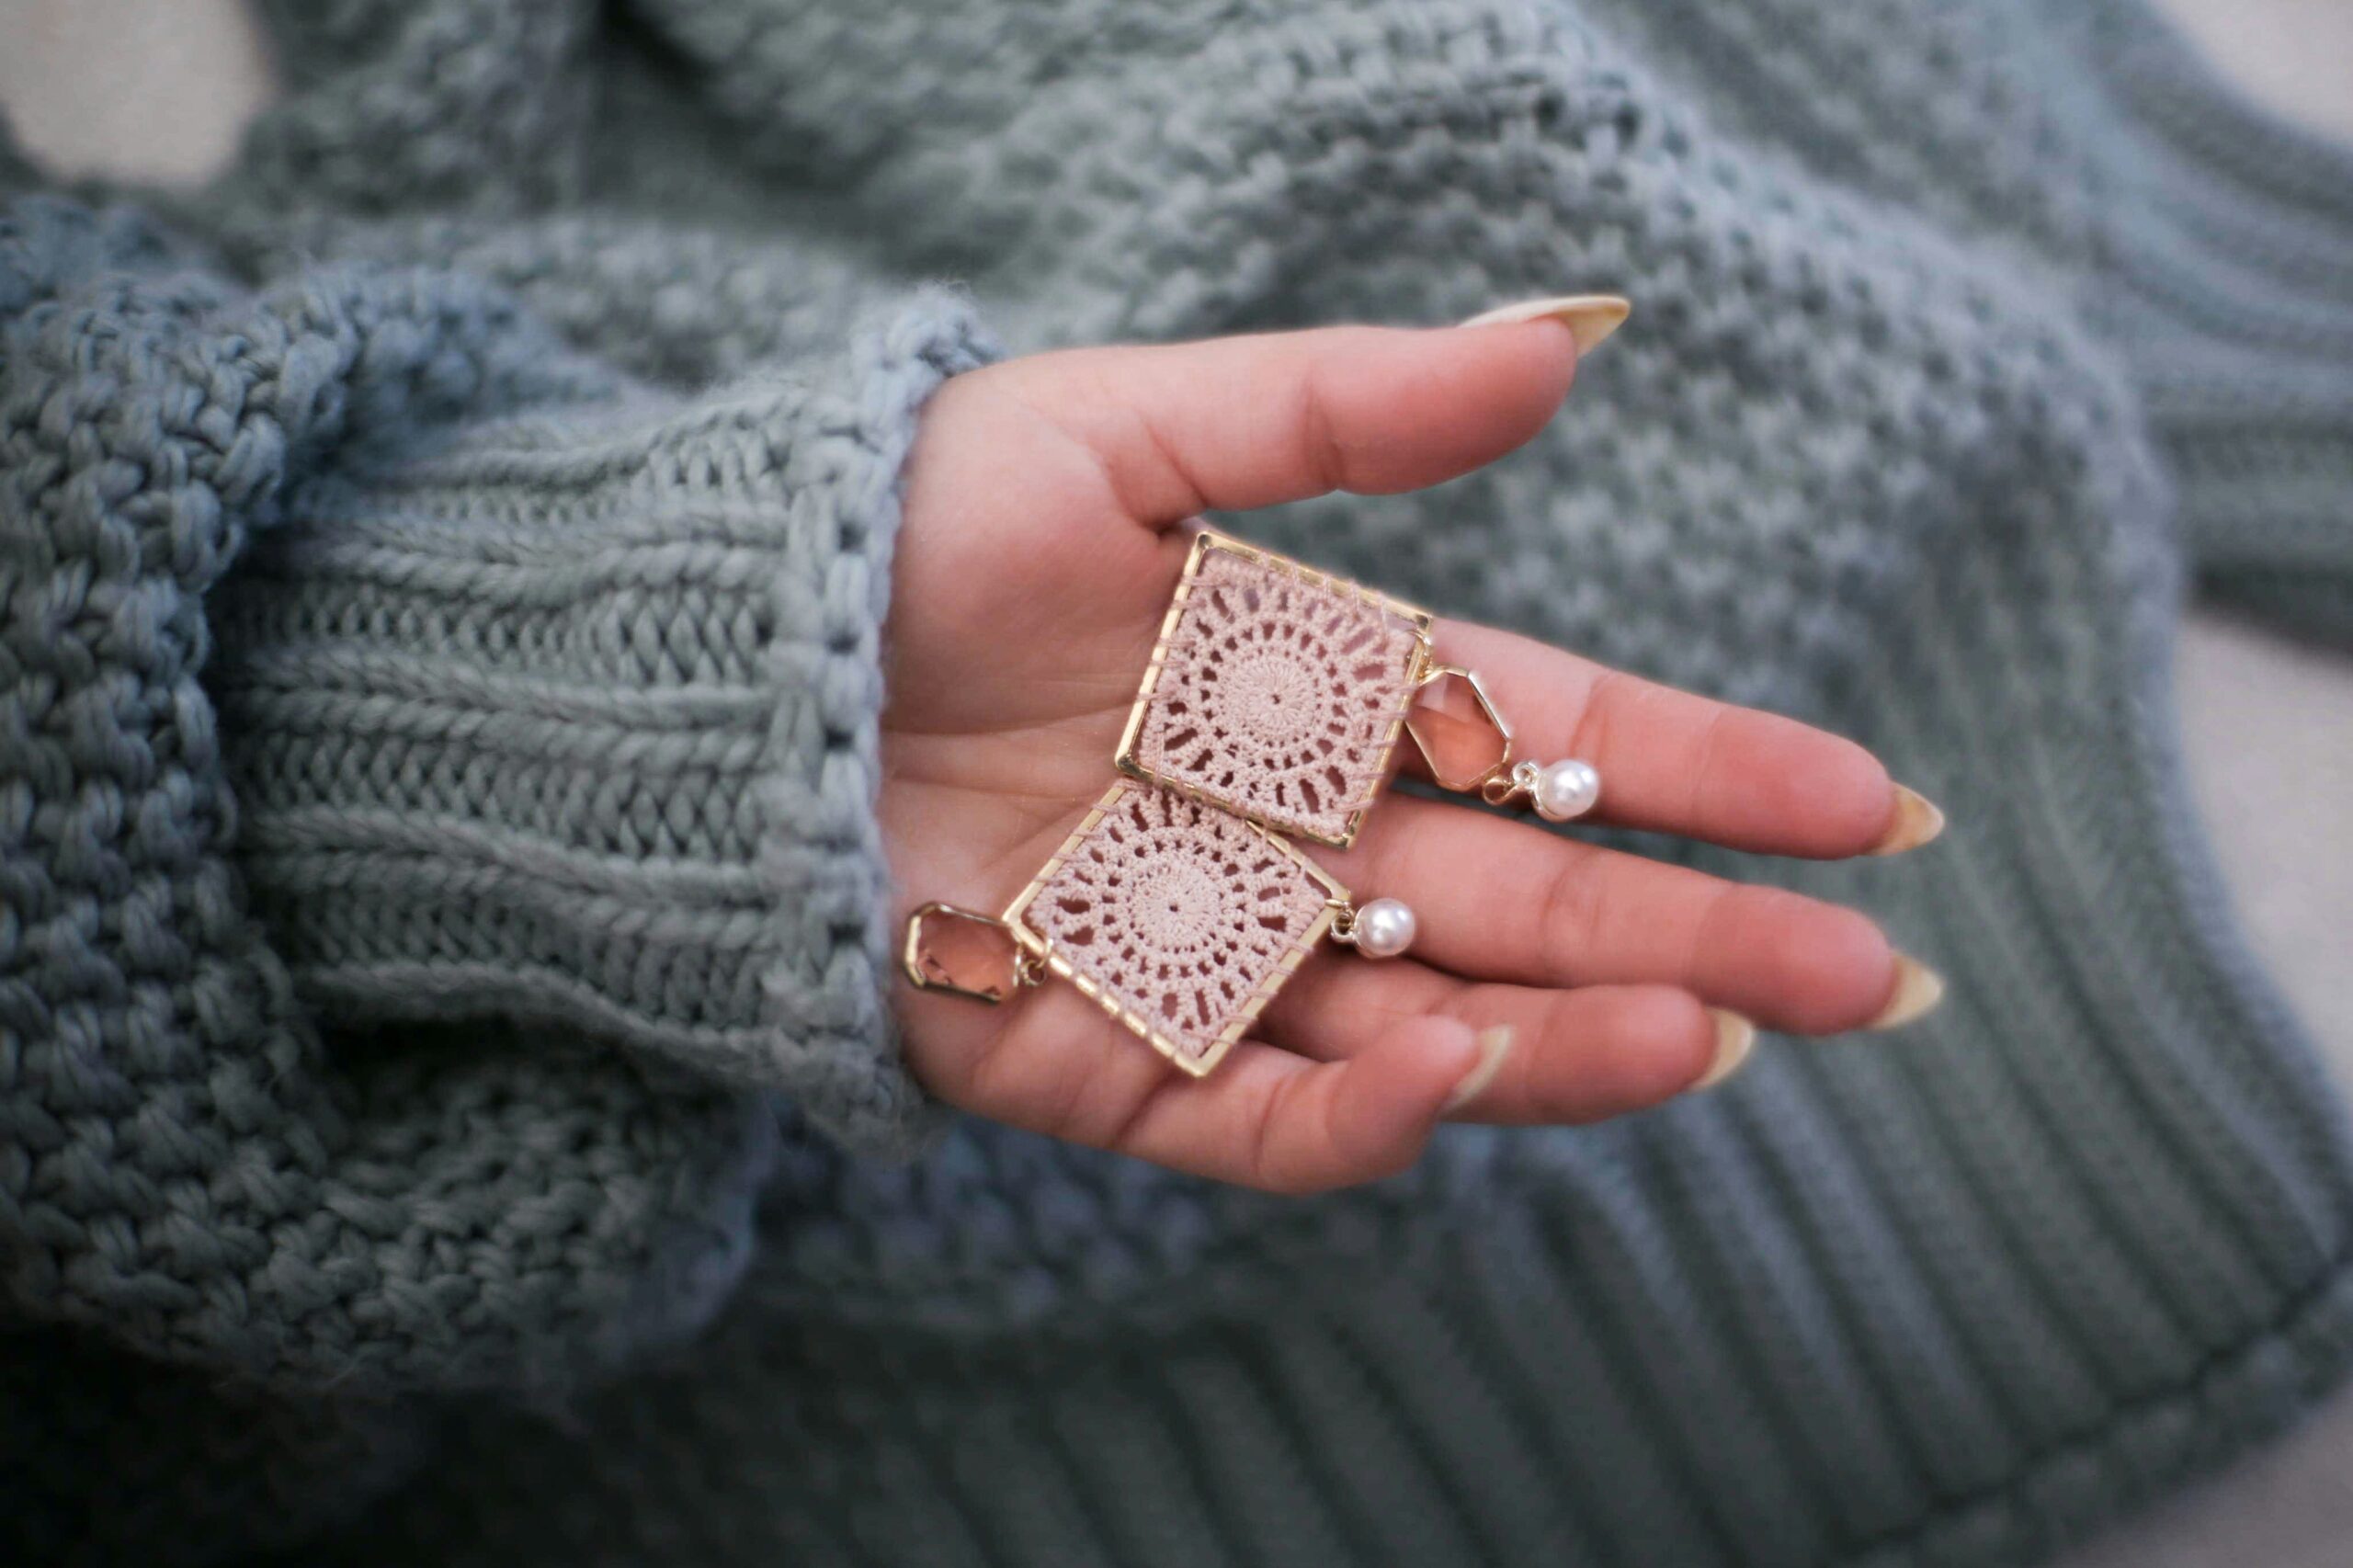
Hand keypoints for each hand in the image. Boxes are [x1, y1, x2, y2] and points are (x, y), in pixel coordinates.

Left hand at [884, 317, 1938, 1191]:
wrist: (716, 660)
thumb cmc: (913, 525)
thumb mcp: (1131, 430)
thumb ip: (1343, 411)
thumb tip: (1569, 341)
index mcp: (1322, 692)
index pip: (1553, 740)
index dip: (1707, 771)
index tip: (1863, 802)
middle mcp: (1292, 837)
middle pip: (1529, 899)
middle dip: (1699, 938)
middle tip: (1865, 979)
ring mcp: (1205, 956)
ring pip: (1424, 1020)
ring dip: (1566, 1035)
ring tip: (1705, 1035)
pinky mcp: (1095, 1056)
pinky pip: (1250, 1107)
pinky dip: (1352, 1111)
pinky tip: (1452, 1072)